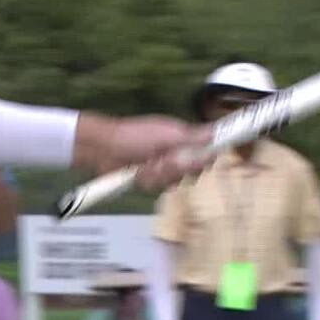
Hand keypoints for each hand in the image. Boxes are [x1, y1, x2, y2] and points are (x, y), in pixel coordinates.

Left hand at [75, 115, 204, 188]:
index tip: (196, 163)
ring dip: (158, 175)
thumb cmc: (134, 135)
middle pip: (190, 172)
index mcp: (181, 138)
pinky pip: (157, 187)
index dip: (202, 161)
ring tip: (145, 165)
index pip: (204, 154)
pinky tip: (137, 172)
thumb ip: (193, 136)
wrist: (103, 148)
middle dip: (175, 170)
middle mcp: (174, 153)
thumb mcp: (166, 134)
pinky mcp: (148, 179)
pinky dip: (147, 180)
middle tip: (162, 161)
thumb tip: (216, 132)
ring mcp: (161, 167)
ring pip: (173, 181)